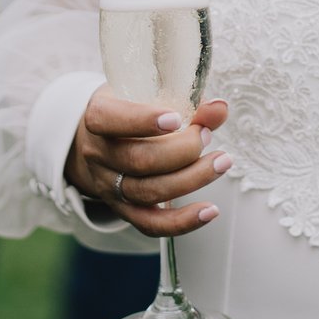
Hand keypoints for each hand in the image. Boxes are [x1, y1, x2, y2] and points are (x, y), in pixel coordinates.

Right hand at [64, 89, 232, 238]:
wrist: (97, 143)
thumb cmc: (128, 111)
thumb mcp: (146, 94)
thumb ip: (186, 100)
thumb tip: (219, 108)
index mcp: (97, 117)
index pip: (108, 120)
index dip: (142, 120)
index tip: (176, 118)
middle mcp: (98, 154)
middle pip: (138, 160)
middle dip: (182, 150)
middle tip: (206, 135)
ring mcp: (109, 186)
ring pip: (148, 192)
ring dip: (192, 179)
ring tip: (221, 162)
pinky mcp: (124, 210)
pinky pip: (151, 224)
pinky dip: (183, 221)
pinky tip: (210, 211)